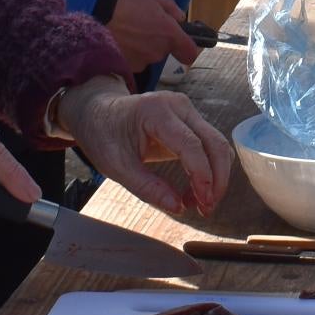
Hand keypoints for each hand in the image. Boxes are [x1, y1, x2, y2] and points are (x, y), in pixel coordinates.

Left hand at [62, 78, 232, 216]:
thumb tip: (177, 207)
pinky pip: (208, 145)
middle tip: (206, 208)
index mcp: (156, 112)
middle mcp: (178, 106)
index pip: (192, 144)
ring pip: (217, 144)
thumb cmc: (103, 135)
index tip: (203, 203)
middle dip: (216, 179)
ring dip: (214, 176)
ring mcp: (186, 110)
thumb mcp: (116, 166)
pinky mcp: (189, 120)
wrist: (98, 112)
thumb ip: (146, 187)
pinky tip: (194, 189)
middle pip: (214, 142)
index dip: (202, 176)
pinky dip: (208, 169)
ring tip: (197, 202)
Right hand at [106, 0, 201, 72]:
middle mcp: (157, 52)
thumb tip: (180, 19)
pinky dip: (126, 52)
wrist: (96, 11)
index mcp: (169, 35)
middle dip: (156, 40)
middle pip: (163, 51)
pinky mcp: (124, 67)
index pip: (189, 53)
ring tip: (125, 31)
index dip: (186, 48)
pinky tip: (117, 39)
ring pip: (145, 56)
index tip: (181, 43)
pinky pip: (130, 61)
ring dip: (139, 47)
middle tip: (141, 25)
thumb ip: (172, 9)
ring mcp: (140, 62)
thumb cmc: (126, 1)